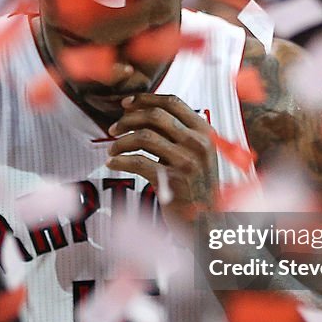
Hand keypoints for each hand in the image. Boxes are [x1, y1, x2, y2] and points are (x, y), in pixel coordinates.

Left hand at [106, 94, 218, 230]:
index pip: (172, 102)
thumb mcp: (199, 154)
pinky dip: (120, 161)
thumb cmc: (197, 187)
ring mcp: (187, 161)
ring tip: (112, 150)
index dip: (145, 99)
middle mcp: (197, 143)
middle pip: (155, 116)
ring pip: (143, 137)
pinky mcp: (173, 181)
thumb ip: (179, 134)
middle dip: (128, 119)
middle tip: (113, 129)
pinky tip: (113, 164)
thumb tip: (143, 113)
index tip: (126, 104)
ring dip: (121, 142)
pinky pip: (138, 162)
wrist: (209, 222)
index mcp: (204, 132)